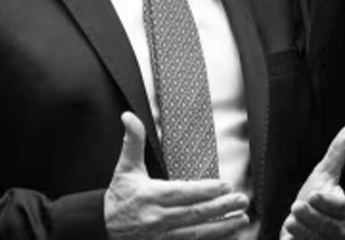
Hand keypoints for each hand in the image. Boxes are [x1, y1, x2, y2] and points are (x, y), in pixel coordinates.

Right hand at [105, 112, 250, 239]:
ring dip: (222, 227)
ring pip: (196, 232)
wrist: (103, 227)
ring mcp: (162, 235)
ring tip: (241, 219)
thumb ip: (132, 141)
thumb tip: (128, 117)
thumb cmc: (119, 197)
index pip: (182, 193)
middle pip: (194, 213)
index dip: (205, 190)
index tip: (224, 186)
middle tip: (241, 200)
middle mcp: (158, 217)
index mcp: (151, 195)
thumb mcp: (125, 168)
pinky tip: (226, 234)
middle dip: (221, 207)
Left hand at [280, 124, 344, 239]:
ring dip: (303, 230)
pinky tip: (289, 237)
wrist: (299, 223)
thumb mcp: (322, 174)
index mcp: (341, 209)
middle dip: (313, 217)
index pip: (342, 208)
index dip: (329, 203)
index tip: (313, 194)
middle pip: (330, 226)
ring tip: (291, 220)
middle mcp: (336, 228)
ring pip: (317, 239)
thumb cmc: (312, 198)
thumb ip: (337, 154)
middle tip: (297, 206)